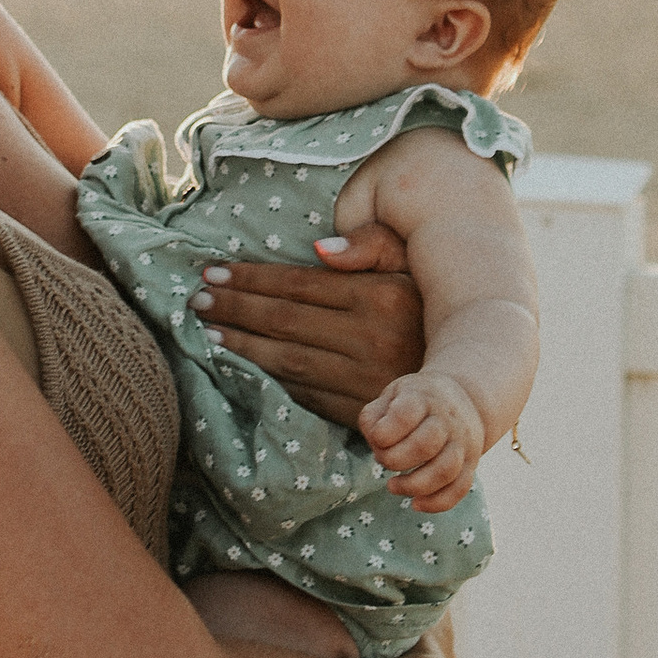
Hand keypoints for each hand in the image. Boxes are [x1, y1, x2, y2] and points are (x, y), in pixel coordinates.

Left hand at [200, 225, 419, 430]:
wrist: (461, 380)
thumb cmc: (429, 309)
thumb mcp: (412, 265)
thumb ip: (371, 245)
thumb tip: (317, 248)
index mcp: (380, 297)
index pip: (299, 286)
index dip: (251, 279)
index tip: (213, 271)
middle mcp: (369, 339)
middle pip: (284, 321)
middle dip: (234, 308)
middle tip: (196, 299)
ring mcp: (361, 380)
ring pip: (285, 360)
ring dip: (239, 345)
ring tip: (205, 331)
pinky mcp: (355, 411)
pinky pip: (299, 392)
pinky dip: (263, 379)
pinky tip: (237, 366)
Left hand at [361, 369, 485, 511]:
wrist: (465, 399)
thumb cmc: (417, 402)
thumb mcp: (392, 395)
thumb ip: (374, 417)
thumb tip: (375, 441)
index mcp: (423, 398)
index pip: (405, 414)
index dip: (384, 432)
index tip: (377, 438)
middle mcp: (447, 420)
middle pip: (425, 445)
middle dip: (396, 460)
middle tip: (384, 460)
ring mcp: (461, 443)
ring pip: (445, 470)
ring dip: (414, 485)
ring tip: (393, 486)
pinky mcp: (470, 464)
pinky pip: (459, 488)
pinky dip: (437, 502)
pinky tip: (416, 504)